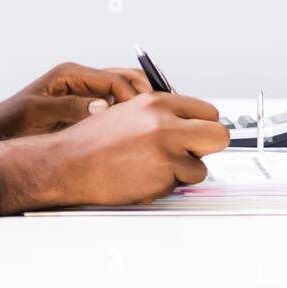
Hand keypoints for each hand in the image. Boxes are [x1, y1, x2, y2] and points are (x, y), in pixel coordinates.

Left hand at [0, 61, 151, 145]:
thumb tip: (100, 107)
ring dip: (138, 102)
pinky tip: (136, 126)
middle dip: (144, 93)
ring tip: (154, 118)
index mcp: (70, 74)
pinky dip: (128, 112)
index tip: (143, 112)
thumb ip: (69, 108)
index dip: (132, 95)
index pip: (112, 79)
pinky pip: (113, 104)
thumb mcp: (38, 114)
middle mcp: (80, 79)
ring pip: (122, 90)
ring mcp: (83, 91)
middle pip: (123, 79)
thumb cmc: (12, 121)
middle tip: (160, 110)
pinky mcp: (84, 105)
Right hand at [0, 93, 230, 211]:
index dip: (203, 126)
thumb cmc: (91, 141)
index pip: (207, 110)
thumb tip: (188, 124)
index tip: (199, 134)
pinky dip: (168, 186)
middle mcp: (164, 122)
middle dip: (208, 147)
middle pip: (218, 135)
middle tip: (193, 154)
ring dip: (183, 172)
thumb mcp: (127, 111)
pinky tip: (144, 179)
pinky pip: (181, 185)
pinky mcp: (162, 175)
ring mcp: (165, 149)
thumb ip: (160, 115)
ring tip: (154, 168)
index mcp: (157, 101)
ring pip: (200, 167)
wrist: (68, 163)